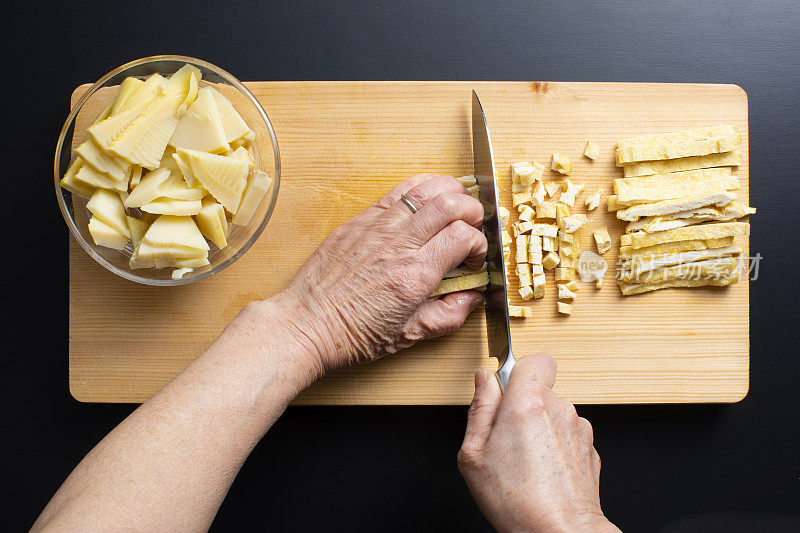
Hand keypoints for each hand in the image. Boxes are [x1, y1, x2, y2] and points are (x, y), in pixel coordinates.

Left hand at [271, 174, 487, 372]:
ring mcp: (375, 229)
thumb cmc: (350, 334)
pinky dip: (418, 189)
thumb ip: (448, 316)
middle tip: (472, 227)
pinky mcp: (357, 222)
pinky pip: (395, 193)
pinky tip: (426, 197)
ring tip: (456, 204)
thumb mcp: (408, 336)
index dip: (479, 243)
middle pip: (450, 204)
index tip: (473, 258)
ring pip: (424, 189)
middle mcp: (397, 246)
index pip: (463, 236)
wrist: (306, 325)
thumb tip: (471, 297)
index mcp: (414, 276)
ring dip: (449, 192)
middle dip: (473, 211)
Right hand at [457, 355, 618, 532]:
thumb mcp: (474, 454)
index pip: (535, 360)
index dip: (520, 370)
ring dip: (541, 428)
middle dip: (524, 406)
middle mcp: (559, 410)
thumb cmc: (515, 500)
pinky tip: (543, 472)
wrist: (560, 532)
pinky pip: (568, 436)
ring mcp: (579, 429)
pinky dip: (556, 447)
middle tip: (507, 438)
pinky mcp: (590, 449)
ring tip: (526, 461)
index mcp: (528, 403)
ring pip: (555, 414)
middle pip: (541, 390)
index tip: (507, 390)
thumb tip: (483, 379)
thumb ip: (479, 408)